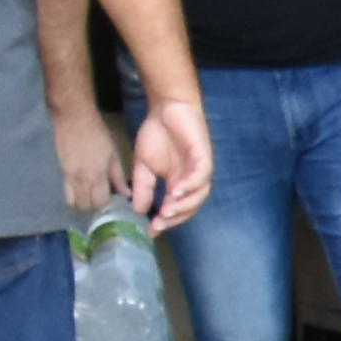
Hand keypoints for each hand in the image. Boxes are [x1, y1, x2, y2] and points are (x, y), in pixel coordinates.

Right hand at [51, 97, 125, 215]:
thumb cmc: (97, 133)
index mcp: (96, 175)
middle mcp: (79, 179)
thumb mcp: (113, 154)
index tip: (111, 200)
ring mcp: (67, 175)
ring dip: (80, 202)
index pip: (99, 201)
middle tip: (100, 200)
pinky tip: (80, 188)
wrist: (73, 117)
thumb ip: (118, 176)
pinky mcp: (59, 170)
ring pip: (71, 201)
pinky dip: (72, 194)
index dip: (106, 204)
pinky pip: (64, 190)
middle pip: (84, 205)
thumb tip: (126, 194)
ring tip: (89, 196)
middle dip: (93, 207)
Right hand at [125, 97, 213, 230]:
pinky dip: (190, 186)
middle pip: (190, 207)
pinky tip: (176, 191)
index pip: (175, 208)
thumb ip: (143, 187)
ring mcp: (199, 168)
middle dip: (175, 218)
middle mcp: (191, 179)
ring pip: (199, 195)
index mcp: (178, 183)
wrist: (166, 108)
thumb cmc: (157, 134)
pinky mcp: (203, 156)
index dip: (165, 221)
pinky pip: (201, 176)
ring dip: (184, 206)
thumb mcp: (143, 165)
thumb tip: (137, 209)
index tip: (151, 231)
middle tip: (159, 224)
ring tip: (167, 211)